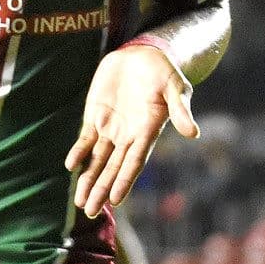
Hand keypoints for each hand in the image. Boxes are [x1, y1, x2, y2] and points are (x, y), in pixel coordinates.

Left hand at [65, 43, 196, 217]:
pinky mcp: (95, 116)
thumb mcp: (175, 86)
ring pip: (97, 160)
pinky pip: (85, 140)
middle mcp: (128, 136)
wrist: (142, 53)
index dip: (124, 181)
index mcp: (147, 132)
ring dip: (88, 179)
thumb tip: (193, 133)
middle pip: (113, 168)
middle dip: (101, 189)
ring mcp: (110, 127)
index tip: (115, 200)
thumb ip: (180, 109)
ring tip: (80, 201)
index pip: (134, 163)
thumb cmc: (163, 70)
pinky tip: (71, 167)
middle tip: (90, 210)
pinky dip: (78, 153)